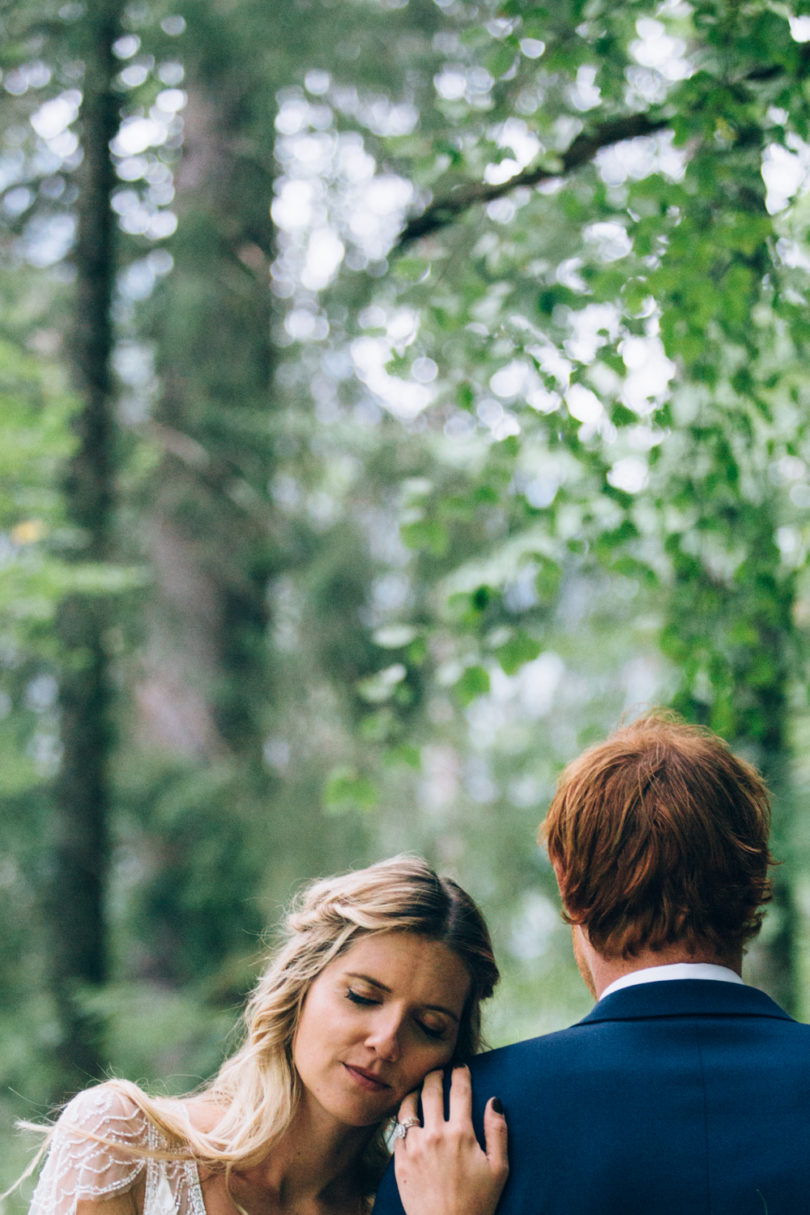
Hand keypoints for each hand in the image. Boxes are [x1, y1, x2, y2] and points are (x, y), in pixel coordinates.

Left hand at [393, 1065, 507, 1214]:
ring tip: (420, 1089)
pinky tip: (409, 1117)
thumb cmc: (477, 1203)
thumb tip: (495, 1101)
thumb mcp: (498, 1169)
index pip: (460, 1090)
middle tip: (438, 1071)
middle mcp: (435, 1134)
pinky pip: (398, 1128)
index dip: (461, 1073)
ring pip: (409, 1105)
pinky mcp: (399, 1160)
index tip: (461, 1066)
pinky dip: (403, 1117)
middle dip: (435, 1074)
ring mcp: (414, 1146)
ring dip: (415, 1092)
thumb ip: (498, 1132)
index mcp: (461, 1134)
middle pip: (431, 1089)